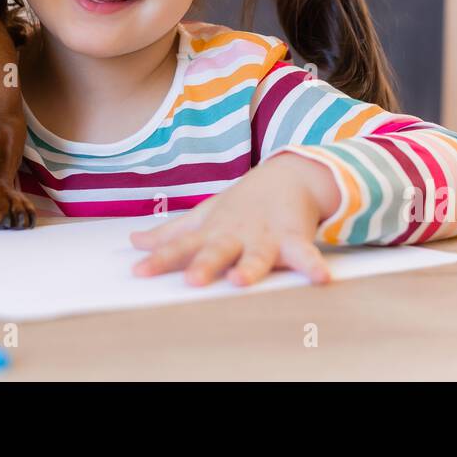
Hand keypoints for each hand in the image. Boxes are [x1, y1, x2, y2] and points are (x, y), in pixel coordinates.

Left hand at [128, 153, 341, 286]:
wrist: (289, 175)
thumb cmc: (241, 205)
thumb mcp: (205, 216)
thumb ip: (172, 234)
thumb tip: (135, 242)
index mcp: (212, 232)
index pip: (181, 247)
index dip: (160, 259)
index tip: (139, 272)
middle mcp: (236, 235)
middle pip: (217, 251)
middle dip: (204, 265)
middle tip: (192, 281)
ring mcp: (265, 236)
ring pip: (257, 255)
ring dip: (250, 267)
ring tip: (241, 280)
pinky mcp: (294, 237)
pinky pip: (305, 254)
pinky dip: (312, 264)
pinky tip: (321, 278)